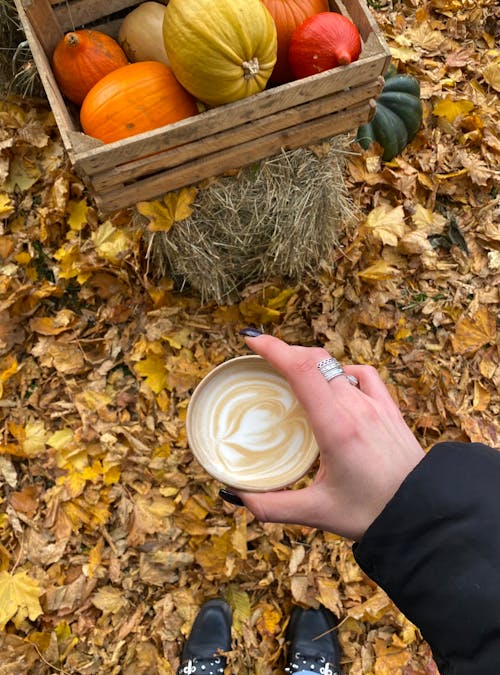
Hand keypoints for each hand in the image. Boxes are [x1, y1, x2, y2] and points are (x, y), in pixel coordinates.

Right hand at [230, 334, 424, 540]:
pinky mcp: (389, 409)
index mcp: (336, 427)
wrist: (423, 515)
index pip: (302, 371)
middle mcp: (356, 408)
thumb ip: (274, 506)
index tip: (252, 342)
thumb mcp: (318, 513)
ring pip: (336, 367)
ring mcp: (375, 405)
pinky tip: (334, 384)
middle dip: (285, 353)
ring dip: (309, 363)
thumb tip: (238, 497)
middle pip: (315, 362)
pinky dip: (342, 371)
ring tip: (290, 371)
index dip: (275, 349)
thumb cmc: (373, 513)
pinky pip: (362, 375)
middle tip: (260, 359)